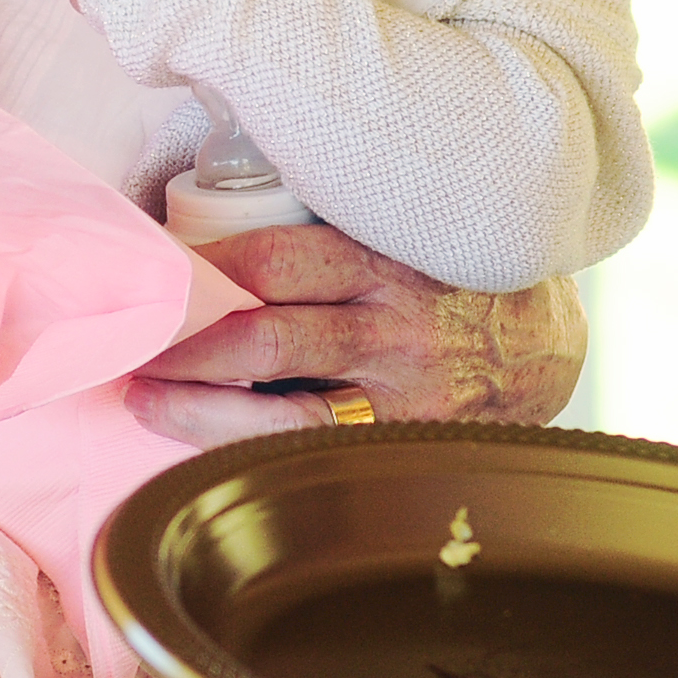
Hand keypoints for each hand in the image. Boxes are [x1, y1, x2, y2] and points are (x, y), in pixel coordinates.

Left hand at [126, 220, 586, 444]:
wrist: (547, 346)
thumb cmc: (450, 278)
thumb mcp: (400, 230)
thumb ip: (329, 229)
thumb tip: (216, 220)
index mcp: (384, 259)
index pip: (274, 260)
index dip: (200, 272)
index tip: (151, 275)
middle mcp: (393, 329)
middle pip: (267, 339)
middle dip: (185, 348)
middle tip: (130, 347)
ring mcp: (403, 398)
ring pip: (284, 415)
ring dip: (202, 412)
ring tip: (147, 402)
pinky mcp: (408, 447)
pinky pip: (318, 457)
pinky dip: (256, 454)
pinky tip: (208, 450)